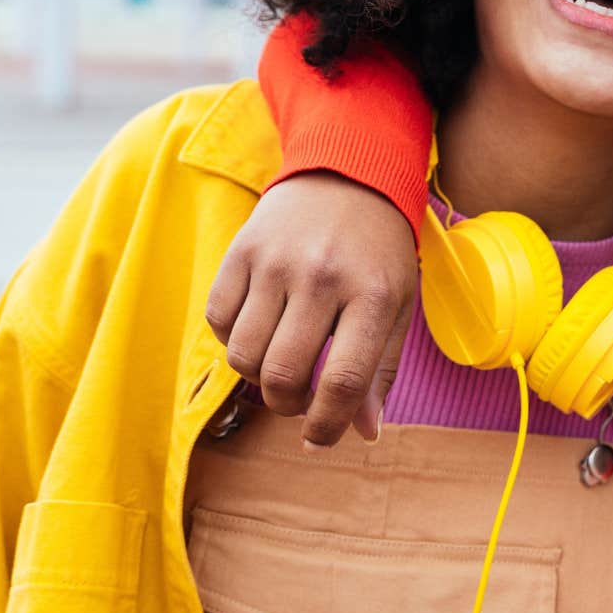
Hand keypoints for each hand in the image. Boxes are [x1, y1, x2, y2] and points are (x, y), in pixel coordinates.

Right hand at [206, 171, 418, 446]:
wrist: (348, 174)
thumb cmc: (377, 251)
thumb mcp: (395, 305)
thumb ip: (379, 370)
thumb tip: (364, 433)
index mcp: (371, 294)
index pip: (342, 382)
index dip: (327, 425)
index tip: (320, 439)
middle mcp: (321, 277)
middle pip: (283, 376)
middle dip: (287, 406)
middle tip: (299, 400)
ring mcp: (276, 262)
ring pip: (243, 356)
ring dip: (258, 378)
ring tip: (280, 364)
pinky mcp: (241, 250)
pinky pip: (217, 321)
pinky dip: (231, 340)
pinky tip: (259, 330)